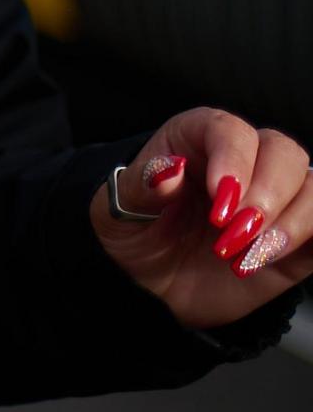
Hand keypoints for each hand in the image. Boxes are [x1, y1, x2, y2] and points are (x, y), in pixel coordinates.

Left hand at [91, 109, 309, 329]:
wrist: (149, 281)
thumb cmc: (134, 231)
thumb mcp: (118, 210)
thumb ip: (143, 187)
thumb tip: (168, 169)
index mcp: (197, 138)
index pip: (229, 130)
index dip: (232, 160)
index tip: (221, 197)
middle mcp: (245, 159)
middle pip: (284, 153)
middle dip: (266, 194)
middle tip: (232, 232)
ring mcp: (277, 196)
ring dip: (290, 223)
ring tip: (246, 255)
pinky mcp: (298, 234)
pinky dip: (311, 238)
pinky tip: (270, 257)